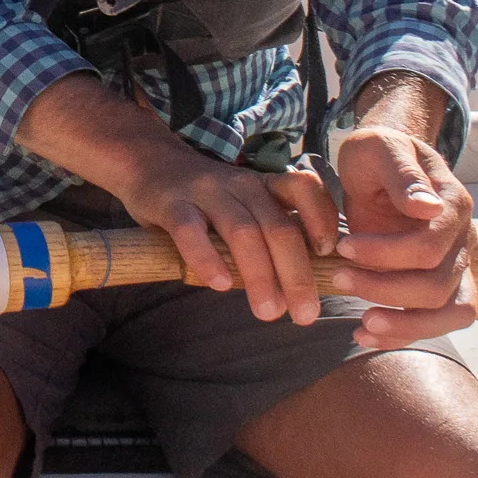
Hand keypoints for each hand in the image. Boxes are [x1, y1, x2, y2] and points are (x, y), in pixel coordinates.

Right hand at [16, 76, 337, 322]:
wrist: (147, 163)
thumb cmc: (204, 199)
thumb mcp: (243, 204)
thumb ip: (267, 232)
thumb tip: (300, 287)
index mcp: (263, 184)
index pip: (304, 189)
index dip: (322, 219)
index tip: (330, 256)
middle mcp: (240, 183)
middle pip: (278, 225)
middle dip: (296, 273)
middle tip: (305, 315)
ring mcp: (205, 191)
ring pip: (242, 230)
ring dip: (260, 274)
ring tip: (268, 312)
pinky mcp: (170, 202)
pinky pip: (191, 230)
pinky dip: (207, 257)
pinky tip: (219, 285)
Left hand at [330, 74, 477, 349]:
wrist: (381, 163)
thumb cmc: (378, 153)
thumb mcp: (380, 148)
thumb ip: (401, 175)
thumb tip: (427, 208)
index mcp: (453, 204)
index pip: (427, 246)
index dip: (385, 254)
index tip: (342, 247)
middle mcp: (464, 238)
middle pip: (437, 284)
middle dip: (385, 289)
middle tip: (339, 280)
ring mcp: (456, 264)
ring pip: (449, 311)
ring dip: (405, 323)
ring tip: (363, 326)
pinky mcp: (442, 283)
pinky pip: (437, 320)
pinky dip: (405, 333)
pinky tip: (366, 334)